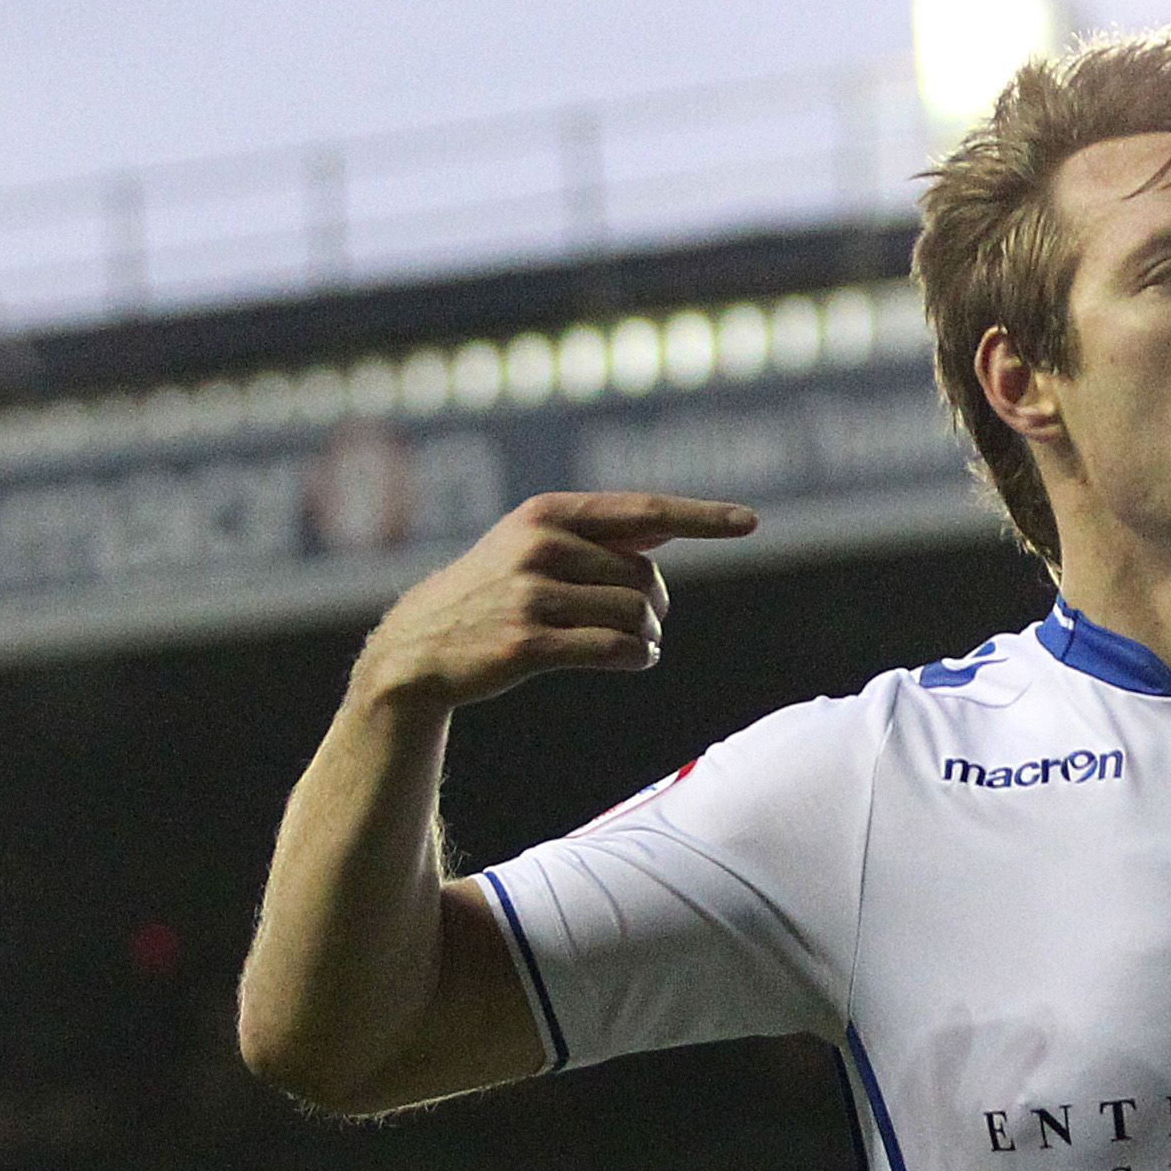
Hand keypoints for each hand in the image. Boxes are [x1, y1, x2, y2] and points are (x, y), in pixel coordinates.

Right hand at [353, 490, 755, 712]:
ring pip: (635, 615)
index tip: (750, 521)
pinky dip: (638, 657)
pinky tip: (636, 659)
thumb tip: (667, 523)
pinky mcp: (528, 644)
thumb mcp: (534, 546)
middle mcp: (540, 546)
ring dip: (648, 637)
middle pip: (645, 576)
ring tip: (633, 645)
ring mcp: (531, 595)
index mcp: (547, 514)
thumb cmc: (492, 592)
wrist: (420, 645)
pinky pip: (614, 649)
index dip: (700, 517)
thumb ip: (600, 535)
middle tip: (642, 623)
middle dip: (655, 606)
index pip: (641, 511)